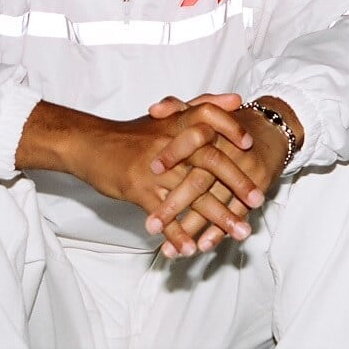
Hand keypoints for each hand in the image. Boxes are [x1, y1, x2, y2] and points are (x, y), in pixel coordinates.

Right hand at [34, 94, 262, 257]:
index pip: (211, 119)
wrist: (89, 144)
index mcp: (176, 123)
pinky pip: (164, 216)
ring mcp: (154, 169)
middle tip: (258, 202)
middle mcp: (168, 144)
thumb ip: (202, 106)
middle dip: (237, 184)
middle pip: (210, 162)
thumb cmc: (132, 134)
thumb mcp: (167, 116)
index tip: (251, 147)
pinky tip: (192, 250)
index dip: (232, 131)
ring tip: (240, 232)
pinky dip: (178, 234)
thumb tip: (236, 98)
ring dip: (219, 217)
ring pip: (193, 195)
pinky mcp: (138, 190)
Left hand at [145, 95, 295, 256]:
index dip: (172, 154)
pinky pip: (237, 212)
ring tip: (172, 250)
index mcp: (214, 130)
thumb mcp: (206, 113)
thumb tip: (153, 110)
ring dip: (193, 228)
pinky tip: (202, 246)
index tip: (151, 170)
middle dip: (174, 206)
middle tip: (151, 225)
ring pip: (216, 203)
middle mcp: (228, 152)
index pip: (191, 140)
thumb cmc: (229, 125)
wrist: (271, 130)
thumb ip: (178, 109)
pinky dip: (219, 231)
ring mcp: (244, 172)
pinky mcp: (257, 187)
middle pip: (200, 181)